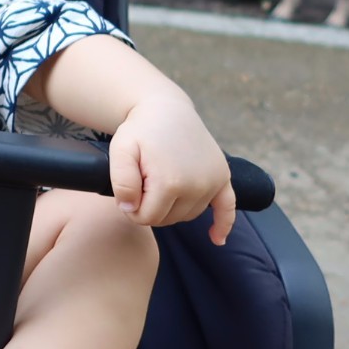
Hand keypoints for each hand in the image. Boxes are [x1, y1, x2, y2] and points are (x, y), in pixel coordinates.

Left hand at [105, 91, 236, 244]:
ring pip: (187, 215)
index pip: (147, 218)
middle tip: (142, 181)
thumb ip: (121, 182)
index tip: (127, 191)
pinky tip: (217, 239)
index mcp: (170, 182)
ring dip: (172, 207)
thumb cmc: (140, 130)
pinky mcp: (223, 177)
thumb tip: (131, 209)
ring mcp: (213, 181)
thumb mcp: (120, 150)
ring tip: (159, 180)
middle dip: (151, 207)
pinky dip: (223, 225)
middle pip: (168, 219)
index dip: (132, 209)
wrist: (167, 109)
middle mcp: (197, 185)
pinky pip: (228, 208)